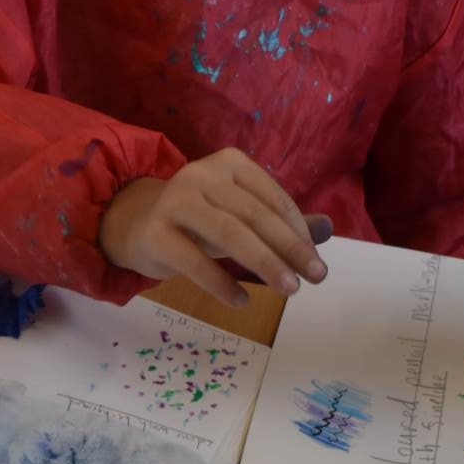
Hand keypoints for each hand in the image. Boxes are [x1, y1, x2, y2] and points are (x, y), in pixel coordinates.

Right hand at [99, 148, 331, 306]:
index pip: (272, 197)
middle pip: (254, 214)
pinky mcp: (154, 233)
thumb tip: (328, 229)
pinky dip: (221, 283)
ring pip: (228, 232)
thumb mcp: (239, 214)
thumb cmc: (198, 220)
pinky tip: (242, 301)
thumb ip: (279, 220)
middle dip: (290, 248)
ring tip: (289, 289)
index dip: (298, 230)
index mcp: (228, 163)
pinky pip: (194, 261)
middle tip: (316, 278)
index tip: (315, 260)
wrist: (134, 224)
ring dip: (264, 262)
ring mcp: (174, 201)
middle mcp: (200, 174)